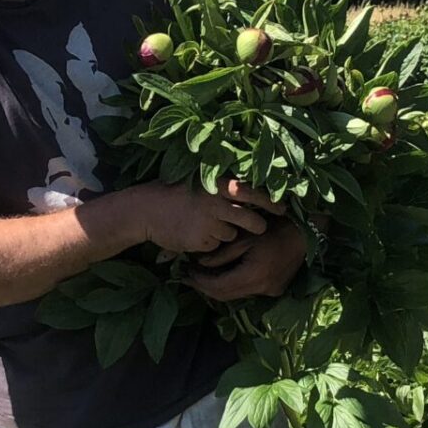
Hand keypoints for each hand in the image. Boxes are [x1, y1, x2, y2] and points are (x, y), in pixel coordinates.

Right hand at [141, 183, 270, 254]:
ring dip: (225, 233)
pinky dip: (209, 243)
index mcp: (217, 184)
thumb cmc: (174, 194)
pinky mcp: (202, 240)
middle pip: (250, 220)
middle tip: (258, 227)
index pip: (252, 193)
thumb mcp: (199, 183)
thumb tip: (250, 191)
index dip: (269, 201)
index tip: (282, 208)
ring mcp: (210, 223)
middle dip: (257, 226)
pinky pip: (216, 245)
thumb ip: (222, 188)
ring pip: (232, 234)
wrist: (146, 211)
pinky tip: (195, 233)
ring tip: (205, 224)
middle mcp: (217, 202)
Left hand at [189, 213, 307, 301]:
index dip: (200, 282)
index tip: (186, 273)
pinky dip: (233, 285)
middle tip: (188, 277)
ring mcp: (270, 291)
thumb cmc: (274, 229)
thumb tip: (201, 264)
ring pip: (236, 295)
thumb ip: (222, 254)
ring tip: (202, 276)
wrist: (305, 233)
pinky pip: (248, 290)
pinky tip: (224, 275)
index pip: (219, 287)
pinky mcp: (275, 289)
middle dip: (205, 287)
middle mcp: (262, 289)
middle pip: (226, 296)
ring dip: (218, 287)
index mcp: (254, 275)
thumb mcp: (244, 237)